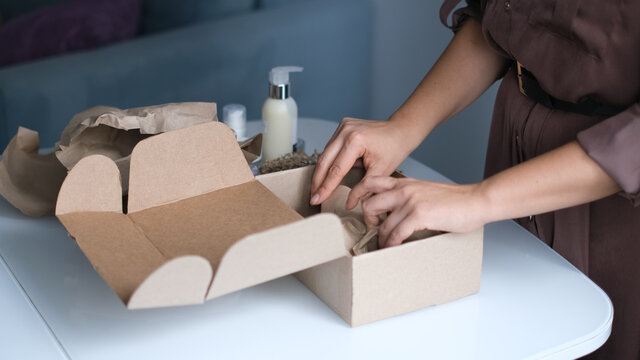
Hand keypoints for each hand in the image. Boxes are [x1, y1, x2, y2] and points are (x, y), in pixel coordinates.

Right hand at [310, 118, 414, 205]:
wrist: (401, 130)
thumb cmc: (394, 148)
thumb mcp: (381, 172)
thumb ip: (363, 189)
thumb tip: (349, 203)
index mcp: (355, 141)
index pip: (336, 169)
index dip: (325, 187)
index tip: (317, 199)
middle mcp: (345, 131)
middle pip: (324, 160)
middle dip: (318, 181)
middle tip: (313, 197)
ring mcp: (342, 127)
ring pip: (325, 154)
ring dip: (320, 172)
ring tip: (317, 189)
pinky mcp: (342, 127)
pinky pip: (330, 147)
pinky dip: (327, 162)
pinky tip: (324, 174)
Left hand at [350, 176, 487, 246]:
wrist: (476, 200)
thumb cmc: (455, 200)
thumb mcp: (425, 191)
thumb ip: (408, 198)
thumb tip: (394, 215)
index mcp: (404, 182)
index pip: (370, 182)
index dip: (356, 193)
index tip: (352, 205)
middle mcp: (404, 189)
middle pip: (369, 204)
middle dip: (368, 221)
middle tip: (374, 230)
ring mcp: (410, 201)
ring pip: (382, 223)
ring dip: (381, 239)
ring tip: (384, 246)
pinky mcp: (419, 215)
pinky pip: (396, 233)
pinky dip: (392, 244)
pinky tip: (393, 248)